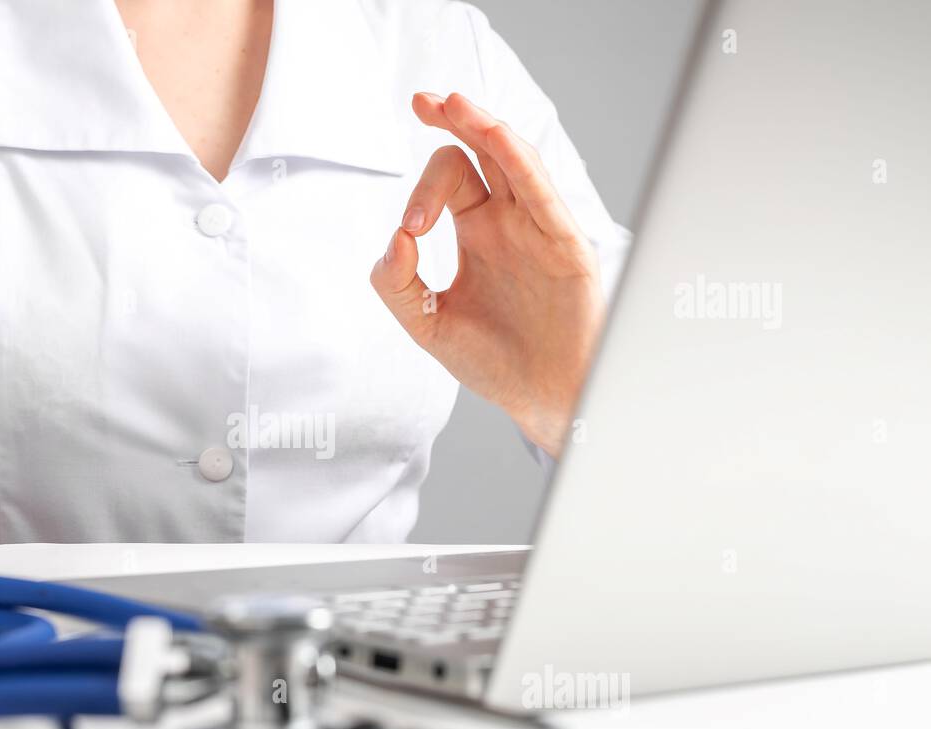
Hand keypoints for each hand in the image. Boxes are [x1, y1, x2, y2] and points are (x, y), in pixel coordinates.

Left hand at [370, 92, 605, 458]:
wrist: (542, 396)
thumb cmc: (494, 361)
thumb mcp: (429, 324)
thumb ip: (399, 286)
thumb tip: (393, 240)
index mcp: (477, 232)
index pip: (449, 179)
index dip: (421, 193)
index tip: (410, 231)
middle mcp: (508, 220)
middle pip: (479, 151)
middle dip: (450, 123)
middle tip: (420, 103)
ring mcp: (537, 227)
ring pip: (512, 157)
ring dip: (481, 125)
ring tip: (451, 102)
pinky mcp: (564, 242)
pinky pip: (540, 190)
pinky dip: (516, 158)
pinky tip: (493, 134)